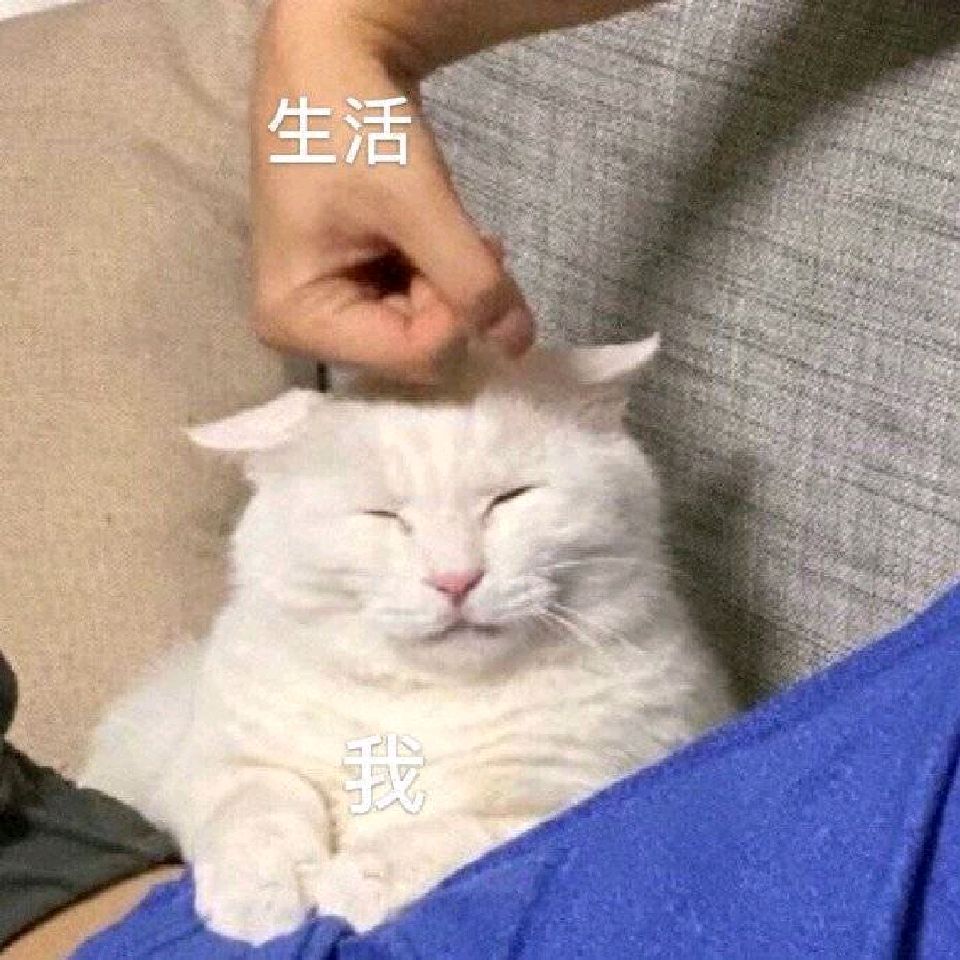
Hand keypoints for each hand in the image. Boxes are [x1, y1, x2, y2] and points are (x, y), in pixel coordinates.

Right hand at [251, 1, 534, 383]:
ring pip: (424, 333)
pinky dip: (440, 277)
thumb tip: (518, 346)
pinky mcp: (351, 296)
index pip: (410, 355)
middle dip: (451, 297)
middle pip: (414, 350)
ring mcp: (329, 315)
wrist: (330, 62)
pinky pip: (417, 311)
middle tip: (459, 234)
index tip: (479, 248)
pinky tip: (434, 237)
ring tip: (440, 224)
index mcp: (295, 318)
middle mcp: (305, 332)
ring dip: (450, 283)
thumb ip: (471, 279)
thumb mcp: (416, 203)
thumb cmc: (353, 126)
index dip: (459, 311)